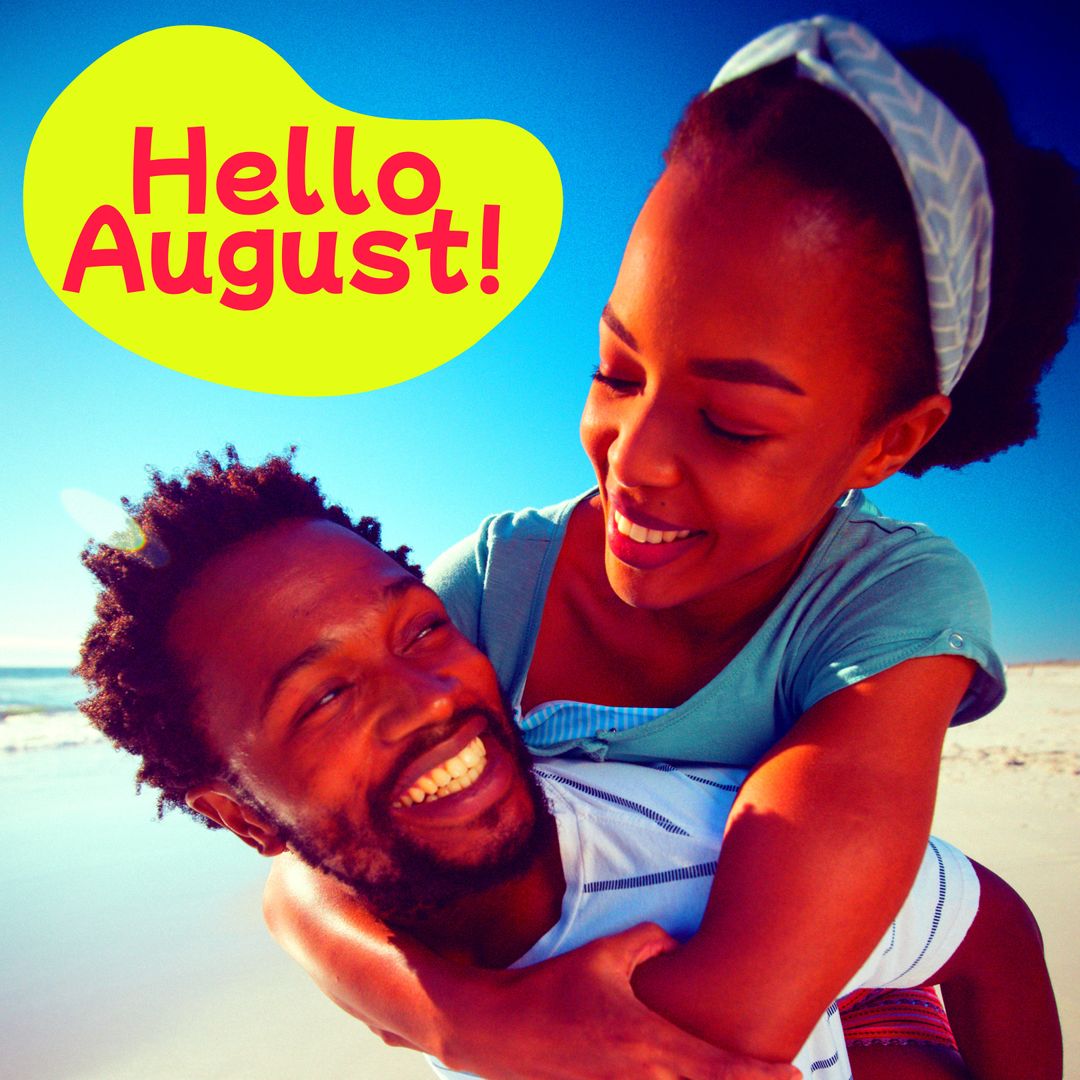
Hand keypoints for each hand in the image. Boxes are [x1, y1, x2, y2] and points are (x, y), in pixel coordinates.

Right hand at [437, 922, 798, 1079]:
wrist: (496, 1030)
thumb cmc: (552, 989)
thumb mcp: (604, 954)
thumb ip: (649, 941)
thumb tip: (675, 940)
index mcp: (650, 1044)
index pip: (723, 1071)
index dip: (765, 1076)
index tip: (797, 1073)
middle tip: (785, 1079)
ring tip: (735, 1077)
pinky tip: (680, 1077)